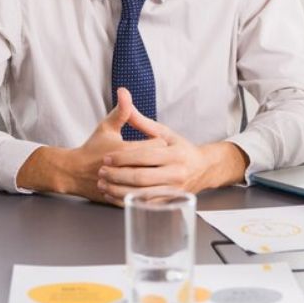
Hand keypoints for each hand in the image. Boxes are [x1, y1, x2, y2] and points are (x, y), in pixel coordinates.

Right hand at [16, 88, 164, 203]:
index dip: (161, 142)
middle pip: (156, 165)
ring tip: (161, 171)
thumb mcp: (107, 127)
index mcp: (124, 150)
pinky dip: (149, 194)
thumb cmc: (92, 148)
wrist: (74, 172)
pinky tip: (155, 188)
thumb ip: (121, 111)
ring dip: (158, 179)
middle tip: (163, 157)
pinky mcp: (120, 200)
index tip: (161, 141)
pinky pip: (140, 199)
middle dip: (162, 160)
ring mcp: (121, 186)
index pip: (157, 145)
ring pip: (150, 185)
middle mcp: (124, 170)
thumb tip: (125, 91)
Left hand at [97, 102, 247, 206]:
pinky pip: (145, 204)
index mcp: (175, 154)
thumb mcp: (164, 132)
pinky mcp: (170, 201)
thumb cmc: (180, 148)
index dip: (123, 158)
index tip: (106, 158)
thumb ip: (142, 122)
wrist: (202, 169)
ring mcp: (174, 190)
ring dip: (119, 190)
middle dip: (118, 175)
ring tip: (104, 185)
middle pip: (142, 177)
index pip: (144, 156)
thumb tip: (123, 98)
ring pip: (142, 193)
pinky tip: (114, 195)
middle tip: (101, 172)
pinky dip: (128, 201)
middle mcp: (177, 173)